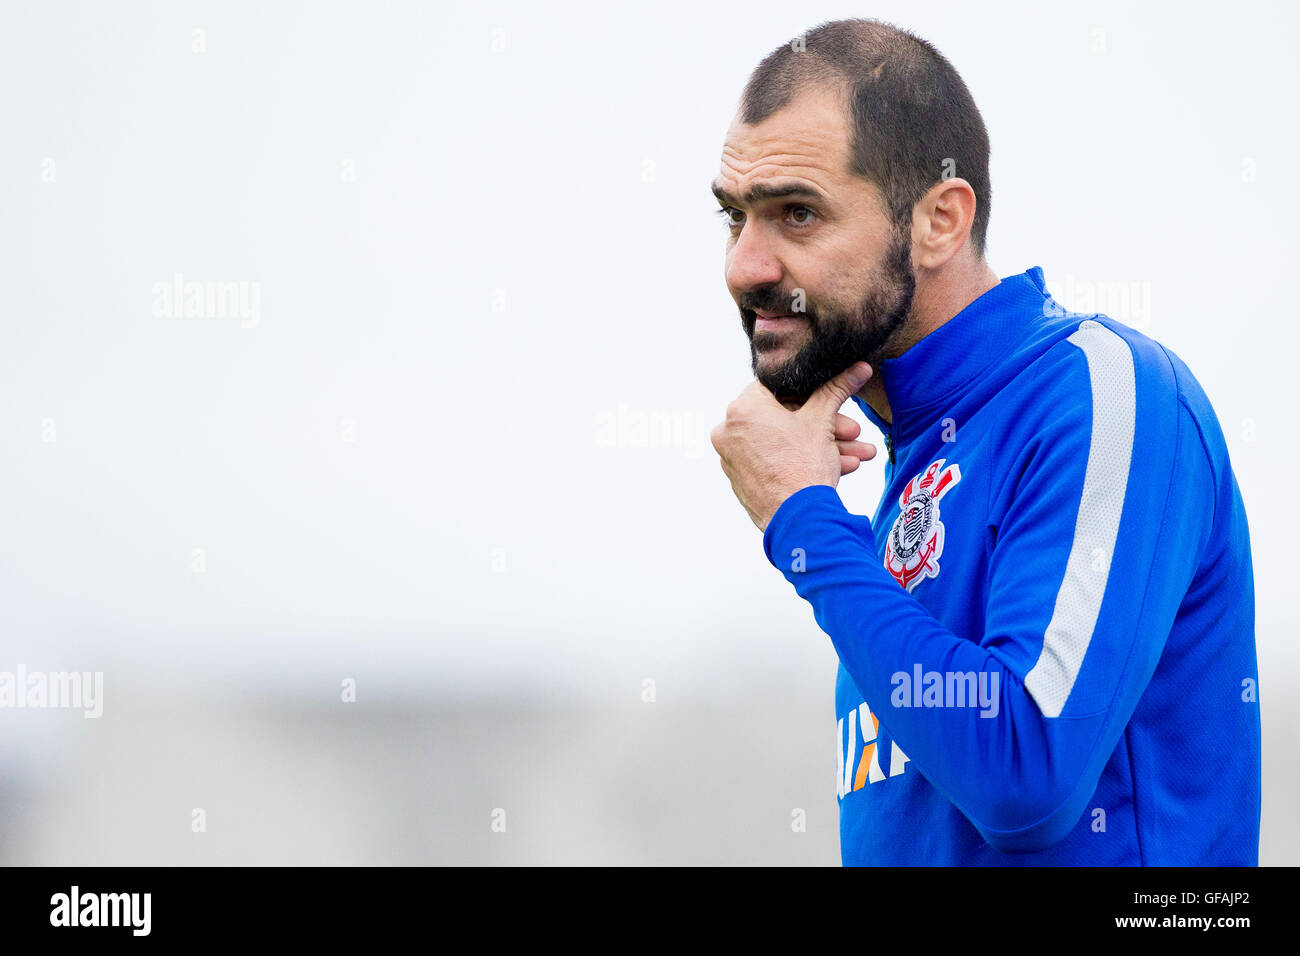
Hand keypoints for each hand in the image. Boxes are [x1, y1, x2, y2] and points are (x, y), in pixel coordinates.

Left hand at [710, 362, 876, 530]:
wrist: (798, 523)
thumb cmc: (803, 469)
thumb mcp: (823, 421)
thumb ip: (837, 389)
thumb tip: (857, 368)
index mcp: (742, 409)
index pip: (778, 388)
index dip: (811, 393)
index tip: (833, 399)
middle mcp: (730, 432)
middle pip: (786, 419)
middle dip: (827, 426)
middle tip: (853, 431)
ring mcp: (734, 459)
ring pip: (786, 444)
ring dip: (825, 447)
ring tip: (858, 454)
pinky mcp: (744, 481)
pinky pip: (777, 463)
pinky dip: (805, 462)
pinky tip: (841, 467)